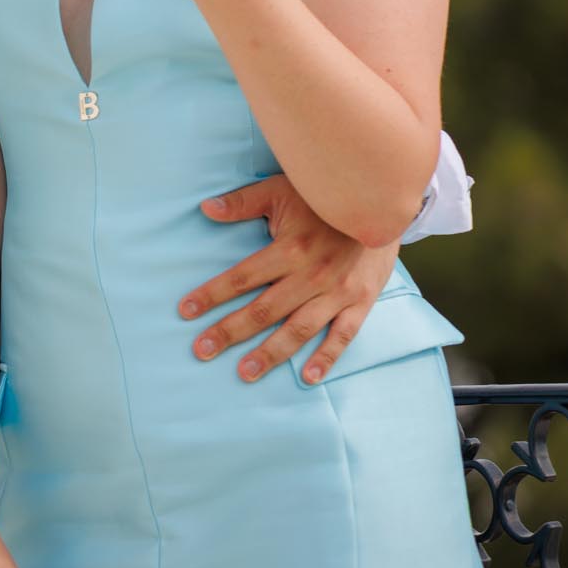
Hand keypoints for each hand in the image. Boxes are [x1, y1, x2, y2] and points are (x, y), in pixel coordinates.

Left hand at [178, 171, 400, 381]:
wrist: (381, 201)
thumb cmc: (324, 196)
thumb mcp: (281, 190)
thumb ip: (243, 202)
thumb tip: (206, 208)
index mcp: (290, 248)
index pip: (242, 277)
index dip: (212, 295)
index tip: (186, 311)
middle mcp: (311, 275)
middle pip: (263, 310)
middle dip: (229, 332)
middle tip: (200, 351)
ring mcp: (337, 292)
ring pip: (298, 330)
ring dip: (270, 353)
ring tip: (244, 372)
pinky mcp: (360, 303)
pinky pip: (342, 336)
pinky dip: (326, 358)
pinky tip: (308, 378)